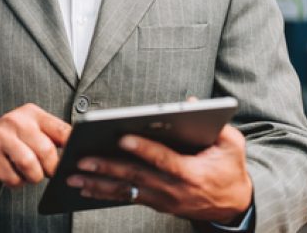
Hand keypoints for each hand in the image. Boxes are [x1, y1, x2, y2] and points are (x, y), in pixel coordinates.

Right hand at [0, 103, 70, 187]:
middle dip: (51, 168)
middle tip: (48, 172)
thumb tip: (77, 152)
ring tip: (30, 174)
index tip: (72, 160)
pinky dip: (17, 182)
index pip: (61, 130)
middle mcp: (16, 121)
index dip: (72, 148)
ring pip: (30, 166)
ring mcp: (0, 137)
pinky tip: (13, 174)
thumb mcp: (31, 131)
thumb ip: (53, 137)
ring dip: (33, 177)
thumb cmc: (11, 141)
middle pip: (46, 150)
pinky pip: (13, 178)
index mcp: (32, 113)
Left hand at [67, 125, 252, 223]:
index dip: (142, 148)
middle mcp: (173, 189)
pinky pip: (126, 198)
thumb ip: (217, 124)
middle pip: (135, 176)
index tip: (121, 138)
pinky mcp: (156, 204)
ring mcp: (163, 199)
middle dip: (106, 167)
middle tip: (81, 160)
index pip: (162, 158)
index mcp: (191, 172)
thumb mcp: (233, 145)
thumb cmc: (230, 169)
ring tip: (72, 177)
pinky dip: (104, 193)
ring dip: (97, 184)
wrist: (233, 206)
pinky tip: (85, 188)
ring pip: (125, 190)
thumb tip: (191, 102)